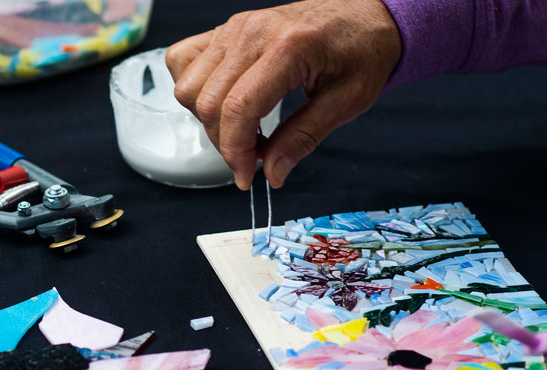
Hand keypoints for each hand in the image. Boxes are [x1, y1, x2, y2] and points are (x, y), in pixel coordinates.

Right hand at [165, 0, 400, 189]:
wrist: (364, 16)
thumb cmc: (361, 52)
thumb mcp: (347, 102)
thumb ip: (304, 138)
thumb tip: (272, 173)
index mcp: (289, 47)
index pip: (238, 109)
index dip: (235, 152)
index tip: (246, 176)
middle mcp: (253, 33)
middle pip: (208, 103)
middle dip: (225, 143)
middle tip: (252, 158)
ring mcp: (234, 28)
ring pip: (189, 87)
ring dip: (207, 120)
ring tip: (241, 130)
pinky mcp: (225, 29)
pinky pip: (182, 60)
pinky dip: (192, 89)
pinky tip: (220, 101)